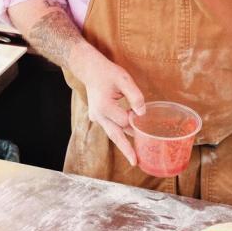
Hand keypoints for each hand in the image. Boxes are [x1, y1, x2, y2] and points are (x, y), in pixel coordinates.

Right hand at [71, 46, 145, 165]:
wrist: (89, 69)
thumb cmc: (107, 72)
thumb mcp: (124, 79)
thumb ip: (135, 97)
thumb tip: (142, 114)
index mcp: (104, 107)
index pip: (125, 121)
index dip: (135, 120)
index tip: (141, 115)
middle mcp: (98, 115)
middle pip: (116, 135)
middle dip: (126, 149)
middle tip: (135, 162)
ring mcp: (96, 117)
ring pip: (112, 133)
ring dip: (123, 143)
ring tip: (133, 157)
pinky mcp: (97, 116)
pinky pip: (110, 127)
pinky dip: (118, 133)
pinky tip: (127, 140)